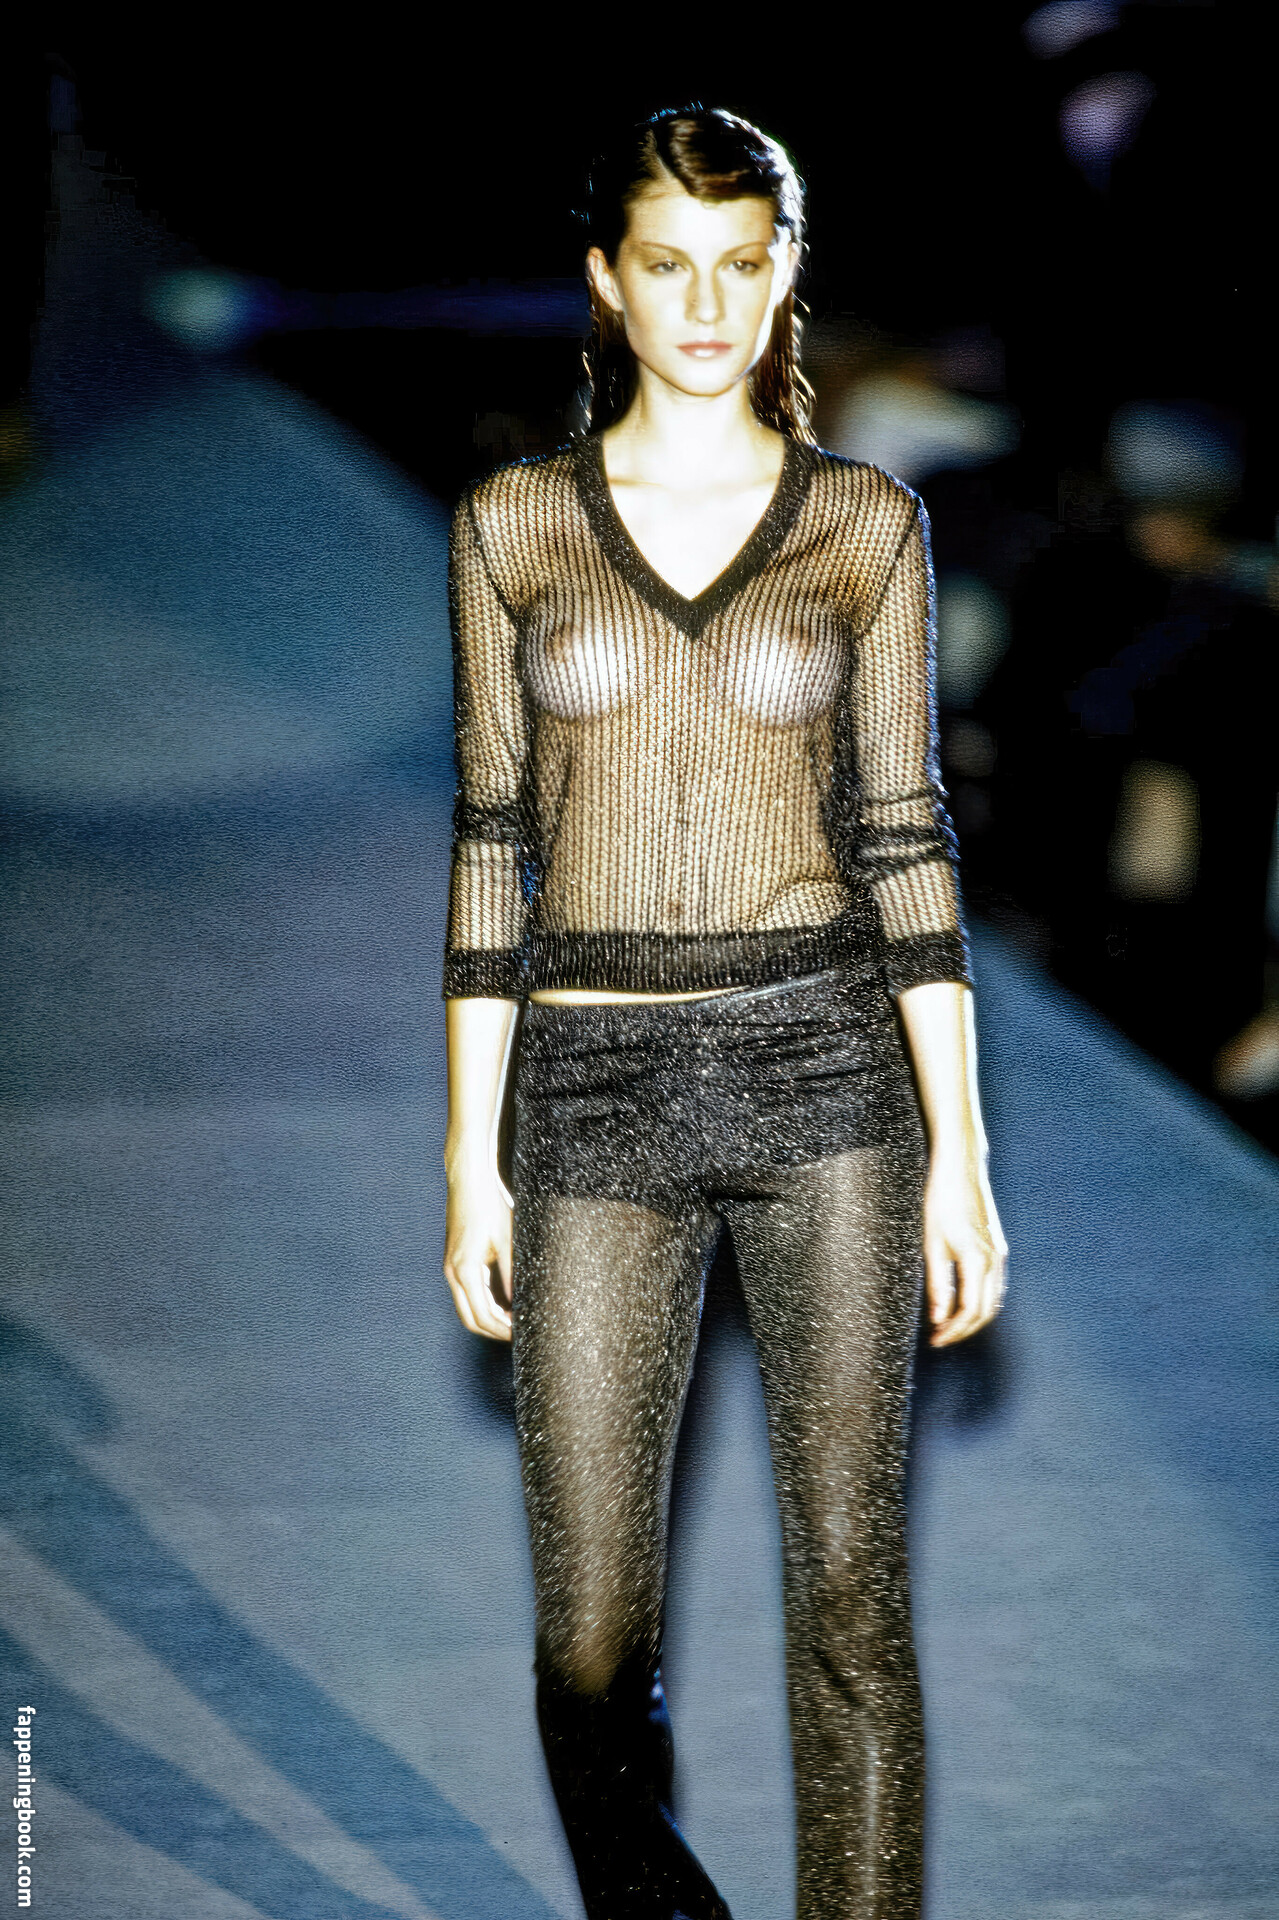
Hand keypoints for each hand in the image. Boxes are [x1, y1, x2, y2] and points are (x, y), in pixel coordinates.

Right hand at [443, 1155, 512, 1341]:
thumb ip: (512, 1274)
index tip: (521, 1335)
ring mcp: (451, 1268)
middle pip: (470, 1319)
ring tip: (513, 1321)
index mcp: (465, 1270)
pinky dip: (482, 1304)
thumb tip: (519, 1303)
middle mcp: (453, 1273)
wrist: (469, 1182)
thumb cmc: (489, 1206)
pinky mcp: (455, 1261)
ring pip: (466, 1308)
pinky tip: (502, 1303)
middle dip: (494, 1331)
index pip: (483, 1315)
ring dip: (487, 1319)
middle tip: (518, 1334)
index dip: (502, 1330)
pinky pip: (466, 1293)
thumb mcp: (507, 1241)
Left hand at [923, 1152, 1006, 1347]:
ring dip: (974, 1317)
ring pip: (994, 1299)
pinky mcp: (997, 1246)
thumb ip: (938, 1283)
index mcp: (977, 1260)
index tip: (935, 1340)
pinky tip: (962, 1302)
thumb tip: (938, 1317)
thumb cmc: (941, 1202)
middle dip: (964, 1329)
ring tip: (949, 1324)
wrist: (961, 1169)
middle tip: (940, 1338)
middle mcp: (994, 1260)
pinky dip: (981, 1301)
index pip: (970, 1311)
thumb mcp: (932, 1244)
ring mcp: (999, 1253)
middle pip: (986, 1311)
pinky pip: (994, 1284)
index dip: (953, 1331)